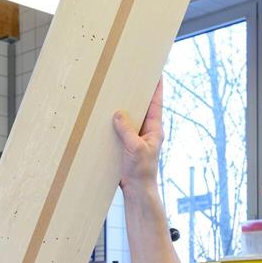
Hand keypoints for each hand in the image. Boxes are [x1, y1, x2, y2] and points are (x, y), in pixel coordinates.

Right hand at [113, 78, 163, 196]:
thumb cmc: (141, 171)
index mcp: (154, 128)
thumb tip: (118, 113)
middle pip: (142, 107)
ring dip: (123, 109)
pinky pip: (120, 130)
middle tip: (131, 77)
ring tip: (115, 94)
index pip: (156, 103)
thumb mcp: (135, 148)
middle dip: (137, 94)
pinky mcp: (126, 146)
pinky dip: (114, 124)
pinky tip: (105, 118)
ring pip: (130, 118)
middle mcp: (146, 131)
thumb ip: (127, 130)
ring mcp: (136, 138)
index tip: (156, 72)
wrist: (137, 190)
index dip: (157, 87)